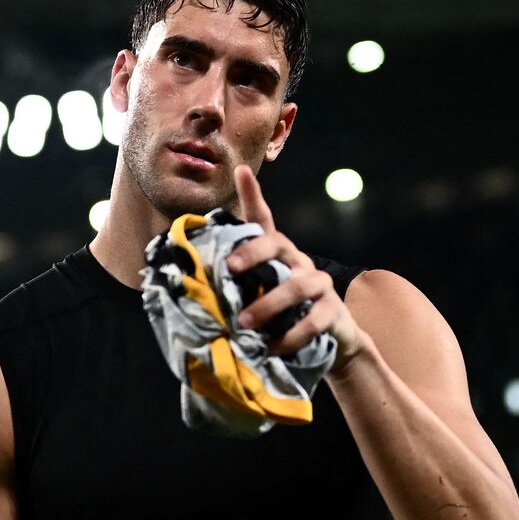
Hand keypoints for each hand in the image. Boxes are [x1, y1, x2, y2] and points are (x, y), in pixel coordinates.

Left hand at [227, 165, 366, 371]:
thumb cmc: (279, 311)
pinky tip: (271, 348)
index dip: (252, 195)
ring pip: (297, 285)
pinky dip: (291, 336)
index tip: (240, 172)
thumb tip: (185, 282)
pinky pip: (315, 320)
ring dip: (269, 305)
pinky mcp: (333, 311)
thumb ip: (231, 284)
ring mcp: (319, 284)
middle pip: (279, 244)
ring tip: (244, 324)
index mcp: (276, 254)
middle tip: (230, 269)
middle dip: (253, 254)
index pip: (263, 219)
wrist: (329, 338)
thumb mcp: (255, 293)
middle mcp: (297, 261)